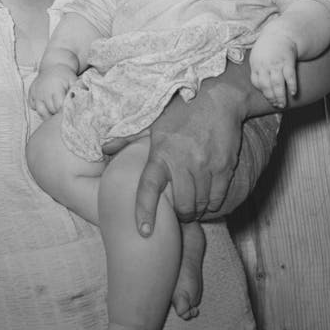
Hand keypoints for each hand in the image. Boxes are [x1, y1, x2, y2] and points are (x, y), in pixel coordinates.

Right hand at [27, 68, 74, 119]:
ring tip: (55, 113)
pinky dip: (39, 109)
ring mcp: (36, 92)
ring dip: (48, 115)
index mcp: (56, 89)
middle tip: (64, 112)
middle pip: (51, 110)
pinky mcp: (31, 93)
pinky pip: (32, 106)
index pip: (59, 107)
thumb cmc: (65, 75)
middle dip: (58, 114)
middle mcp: (44, 91)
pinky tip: (46, 106)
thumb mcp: (74, 80)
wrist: (53, 65)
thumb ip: (79, 90)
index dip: (65, 111)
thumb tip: (84, 98)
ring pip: (40, 111)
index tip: (69, 112)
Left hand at [102, 76, 248, 233]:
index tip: (144, 231)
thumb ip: (128, 140)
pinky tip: (208, 199)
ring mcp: (206, 166)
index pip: (149, 187)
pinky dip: (212, 204)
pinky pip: (219, 197)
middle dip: (179, 215)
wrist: (217, 98)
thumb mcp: (151, 123)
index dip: (145, 211)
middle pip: (182, 205)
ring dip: (196, 211)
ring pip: (201, 204)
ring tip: (191, 207)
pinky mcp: (225, 167)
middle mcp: (183, 163)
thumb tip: (104, 150)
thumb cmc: (180, 111)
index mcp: (160, 153)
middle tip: (177, 213)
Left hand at [249, 30, 298, 107]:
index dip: (263, 92)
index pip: (257, 82)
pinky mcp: (288, 61)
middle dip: (271, 97)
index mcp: (256, 64)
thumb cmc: (268, 48)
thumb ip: (258, 70)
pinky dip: (291, 85)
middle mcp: (265, 65)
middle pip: (267, 85)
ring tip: (283, 104)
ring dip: (280, 95)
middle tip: (277, 105)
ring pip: (277, 83)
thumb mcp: (257, 57)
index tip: (269, 99)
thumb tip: (260, 86)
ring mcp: (276, 63)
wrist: (281, 34)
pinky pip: (289, 76)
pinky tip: (293, 93)